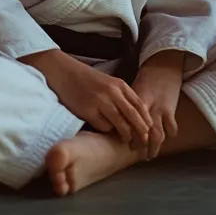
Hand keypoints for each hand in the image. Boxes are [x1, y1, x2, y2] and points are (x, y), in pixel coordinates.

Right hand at [21, 50, 152, 145]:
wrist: (65, 73)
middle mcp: (113, 93)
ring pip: (121, 124)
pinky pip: (103, 127)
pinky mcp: (88, 111)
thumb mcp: (109, 83)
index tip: (149, 130)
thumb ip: (122, 96)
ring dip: (126, 135)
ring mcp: (101, 102)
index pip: (140, 105)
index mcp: (120, 85)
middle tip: (144, 141)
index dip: (146, 120)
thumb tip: (137, 116)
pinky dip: (107, 131)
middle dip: (141, 131)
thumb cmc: (88, 80)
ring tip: (127, 141)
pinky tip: (106, 130)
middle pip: (133, 116)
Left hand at [131, 50, 183, 159]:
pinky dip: (169, 135)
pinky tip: (165, 140)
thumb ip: (125, 104)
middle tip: (136, 154)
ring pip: (158, 134)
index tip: (123, 144)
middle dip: (141, 146)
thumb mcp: (133, 89)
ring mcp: (161, 109)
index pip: (129, 122)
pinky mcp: (171, 109)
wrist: (164, 66)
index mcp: (135, 101)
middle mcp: (148, 106)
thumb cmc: (146, 78)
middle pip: (144, 132)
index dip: (127, 135)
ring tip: (150, 155)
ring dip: (154, 146)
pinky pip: (171, 128)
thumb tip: (112, 121)